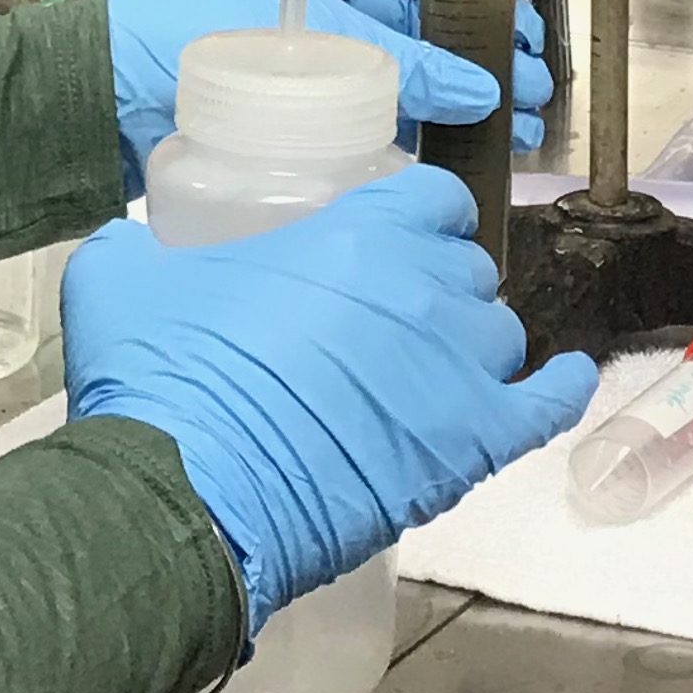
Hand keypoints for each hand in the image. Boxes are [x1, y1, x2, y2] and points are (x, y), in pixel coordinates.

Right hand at [66, 165, 600, 626]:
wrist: (181, 495)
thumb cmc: (159, 380)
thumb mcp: (123, 276)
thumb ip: (142, 244)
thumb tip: (136, 246)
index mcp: (357, 236)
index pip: (431, 197)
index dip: (419, 214)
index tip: (400, 233)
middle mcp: (422, 292)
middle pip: (466, 269)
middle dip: (437, 283)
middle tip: (392, 315)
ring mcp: (455, 371)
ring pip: (500, 335)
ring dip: (473, 344)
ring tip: (432, 369)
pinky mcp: (469, 448)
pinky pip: (544, 407)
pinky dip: (562, 389)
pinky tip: (569, 377)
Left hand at [104, 0, 548, 191]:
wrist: (107, 96)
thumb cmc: (193, 37)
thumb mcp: (316, 43)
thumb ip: (404, 68)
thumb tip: (482, 91)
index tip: (516, 30)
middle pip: (408, 10)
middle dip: (472, 50)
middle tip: (531, 86)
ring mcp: (295, 35)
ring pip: (391, 57)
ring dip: (449, 87)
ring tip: (509, 124)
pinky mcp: (284, 88)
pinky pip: (360, 94)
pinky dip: (406, 114)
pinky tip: (449, 140)